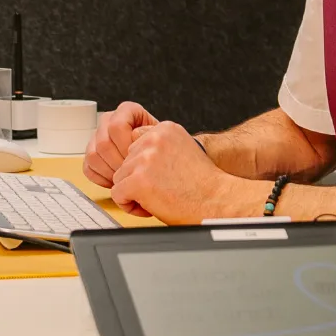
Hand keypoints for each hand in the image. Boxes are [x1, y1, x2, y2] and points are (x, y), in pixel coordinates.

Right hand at [84, 101, 157, 190]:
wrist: (159, 157)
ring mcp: (97, 136)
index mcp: (127, 110)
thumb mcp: (161, 137)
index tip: (138, 158)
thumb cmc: (162, 147)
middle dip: (119, 162)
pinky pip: (88, 167)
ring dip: (110, 172)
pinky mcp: (91, 153)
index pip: (117, 126)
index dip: (126, 146)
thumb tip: (135, 141)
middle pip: (104, 143)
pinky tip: (116, 181)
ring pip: (93, 156)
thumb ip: (149, 137)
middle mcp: (108, 120)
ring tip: (126, 178)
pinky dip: (101, 178)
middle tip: (132, 173)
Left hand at [110, 121, 246, 224]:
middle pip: (125, 161)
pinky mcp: (138, 179)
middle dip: (137, 179)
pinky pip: (118, 194)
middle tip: (159, 189)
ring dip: (133, 192)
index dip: (143, 164)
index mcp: (165, 129)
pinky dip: (129, 205)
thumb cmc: (203, 183)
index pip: (135, 142)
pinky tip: (150, 206)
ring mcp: (145, 158)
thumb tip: (136, 152)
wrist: (217, 201)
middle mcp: (154, 139)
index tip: (157, 175)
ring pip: (120, 177)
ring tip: (157, 197)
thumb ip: (161, 146)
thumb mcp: (183, 150)